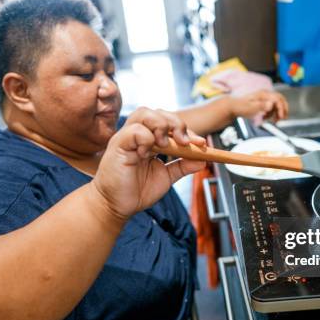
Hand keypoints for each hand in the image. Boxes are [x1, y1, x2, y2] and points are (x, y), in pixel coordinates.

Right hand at [91, 107, 205, 220]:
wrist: (116, 206)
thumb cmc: (135, 190)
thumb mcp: (166, 177)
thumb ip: (182, 166)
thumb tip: (203, 160)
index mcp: (150, 139)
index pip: (170, 123)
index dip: (187, 130)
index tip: (201, 144)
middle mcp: (138, 134)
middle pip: (158, 113)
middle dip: (177, 124)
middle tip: (186, 142)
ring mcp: (127, 137)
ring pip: (145, 114)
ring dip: (161, 126)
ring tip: (166, 145)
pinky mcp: (118, 145)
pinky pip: (134, 130)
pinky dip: (146, 138)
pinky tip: (147, 154)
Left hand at [229, 90, 288, 122]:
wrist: (234, 107)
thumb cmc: (240, 107)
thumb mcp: (251, 108)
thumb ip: (261, 106)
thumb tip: (271, 105)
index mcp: (263, 94)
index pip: (278, 99)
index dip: (281, 108)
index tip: (280, 117)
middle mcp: (265, 94)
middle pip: (280, 99)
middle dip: (283, 109)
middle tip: (282, 118)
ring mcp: (265, 98)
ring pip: (277, 104)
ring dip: (277, 113)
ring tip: (273, 120)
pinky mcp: (263, 102)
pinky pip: (272, 107)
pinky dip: (272, 113)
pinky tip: (266, 117)